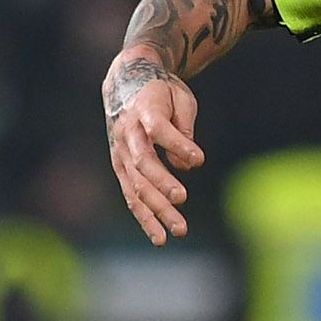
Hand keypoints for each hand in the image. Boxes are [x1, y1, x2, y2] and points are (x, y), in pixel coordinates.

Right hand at [105, 58, 202, 244]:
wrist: (125, 83)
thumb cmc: (161, 93)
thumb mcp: (179, 99)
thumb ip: (183, 129)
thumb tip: (188, 164)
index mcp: (144, 110)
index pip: (158, 129)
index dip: (177, 144)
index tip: (199, 159)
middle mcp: (127, 133)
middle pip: (144, 163)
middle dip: (162, 184)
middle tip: (183, 200)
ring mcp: (120, 153)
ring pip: (136, 185)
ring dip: (156, 210)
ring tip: (178, 231)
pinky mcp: (120, 167)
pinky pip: (131, 196)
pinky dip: (145, 217)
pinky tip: (159, 237)